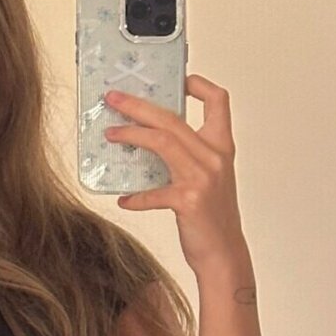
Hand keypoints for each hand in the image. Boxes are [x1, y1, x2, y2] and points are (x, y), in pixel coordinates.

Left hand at [104, 75, 247, 273]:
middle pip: (172, 118)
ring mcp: (202, 178)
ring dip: (130, 135)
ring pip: (161, 142)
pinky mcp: (189, 201)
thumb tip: (146, 138)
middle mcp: (214, 157)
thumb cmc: (213, 217)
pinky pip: (153, 192)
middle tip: (113, 99)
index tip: (176, 80)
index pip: (218, 101)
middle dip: (138, 105)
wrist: (225, 254)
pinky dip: (136, 196)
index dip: (199, 84)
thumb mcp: (207, 178)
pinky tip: (124, 199)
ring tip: (110, 135)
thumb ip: (187, 156)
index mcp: (220, 147)